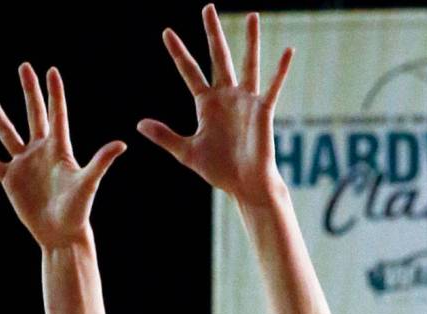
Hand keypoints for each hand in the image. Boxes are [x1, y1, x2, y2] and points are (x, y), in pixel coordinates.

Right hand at [0, 64, 125, 249]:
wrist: (61, 233)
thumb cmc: (78, 210)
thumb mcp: (88, 183)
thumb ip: (101, 161)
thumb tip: (121, 144)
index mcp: (59, 149)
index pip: (57, 114)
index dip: (55, 93)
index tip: (51, 70)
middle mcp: (40, 151)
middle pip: (33, 114)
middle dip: (29, 90)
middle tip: (24, 66)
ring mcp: (24, 164)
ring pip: (7, 133)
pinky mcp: (11, 180)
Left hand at [137, 6, 289, 203]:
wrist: (244, 184)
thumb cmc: (219, 170)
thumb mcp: (186, 151)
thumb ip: (165, 136)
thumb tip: (139, 124)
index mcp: (207, 104)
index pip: (189, 72)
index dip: (178, 53)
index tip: (166, 32)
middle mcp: (226, 96)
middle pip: (218, 57)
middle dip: (212, 33)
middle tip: (207, 7)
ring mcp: (246, 101)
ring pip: (247, 63)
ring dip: (250, 40)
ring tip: (251, 15)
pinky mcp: (262, 110)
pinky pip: (273, 86)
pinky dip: (280, 70)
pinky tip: (287, 51)